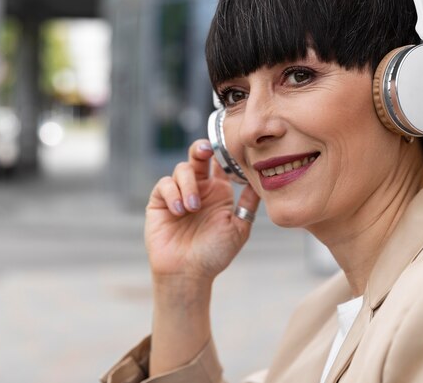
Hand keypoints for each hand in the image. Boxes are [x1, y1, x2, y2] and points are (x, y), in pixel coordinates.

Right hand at [145, 139, 259, 282]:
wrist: (188, 273)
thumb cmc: (215, 254)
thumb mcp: (238, 228)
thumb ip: (248, 204)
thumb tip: (262, 180)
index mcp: (219, 192)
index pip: (220, 164)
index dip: (223, 152)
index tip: (229, 148)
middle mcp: (199, 189)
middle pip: (198, 156)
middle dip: (201, 149)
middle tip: (206, 150)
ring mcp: (178, 193)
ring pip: (182, 169)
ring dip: (188, 185)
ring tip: (193, 208)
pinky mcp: (160, 202)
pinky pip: (165, 185)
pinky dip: (173, 194)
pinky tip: (179, 211)